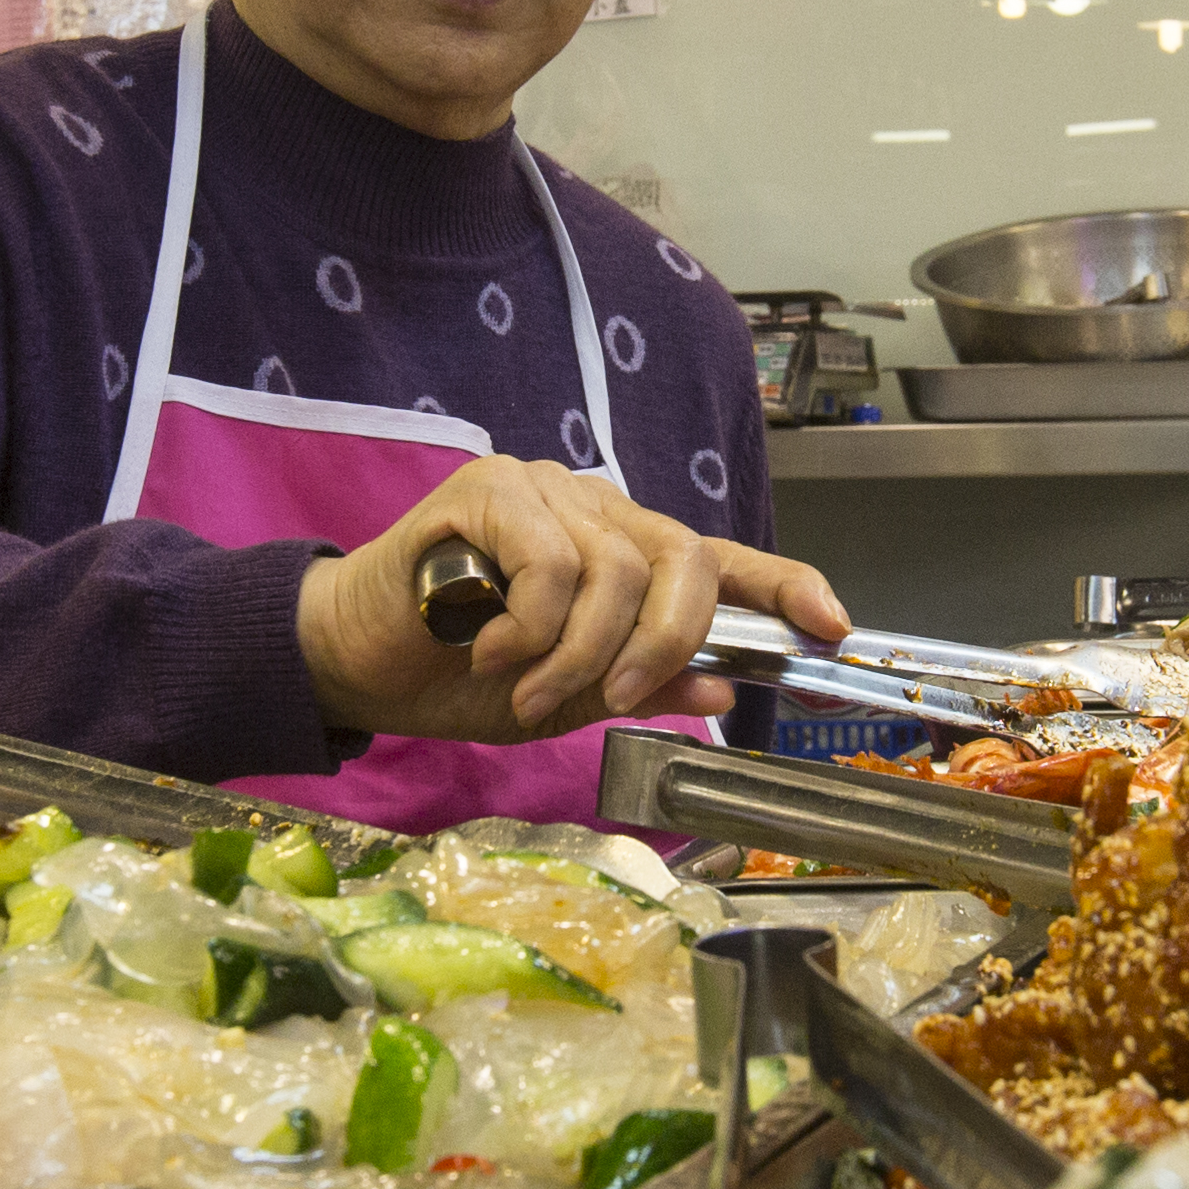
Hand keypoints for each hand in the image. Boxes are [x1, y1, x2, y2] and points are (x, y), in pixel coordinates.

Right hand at [296, 455, 850, 742]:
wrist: (355, 661)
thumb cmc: (458, 674)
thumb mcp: (564, 698)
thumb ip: (639, 685)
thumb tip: (722, 687)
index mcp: (624, 555)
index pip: (721, 560)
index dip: (786, 587)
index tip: (833, 628)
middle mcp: (596, 510)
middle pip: (685, 560)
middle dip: (666, 641)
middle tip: (616, 694)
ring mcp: (545, 492)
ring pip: (616, 571)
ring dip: (577, 654)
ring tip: (522, 688)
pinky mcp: (489, 491)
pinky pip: (550, 563)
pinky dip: (530, 625)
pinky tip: (485, 645)